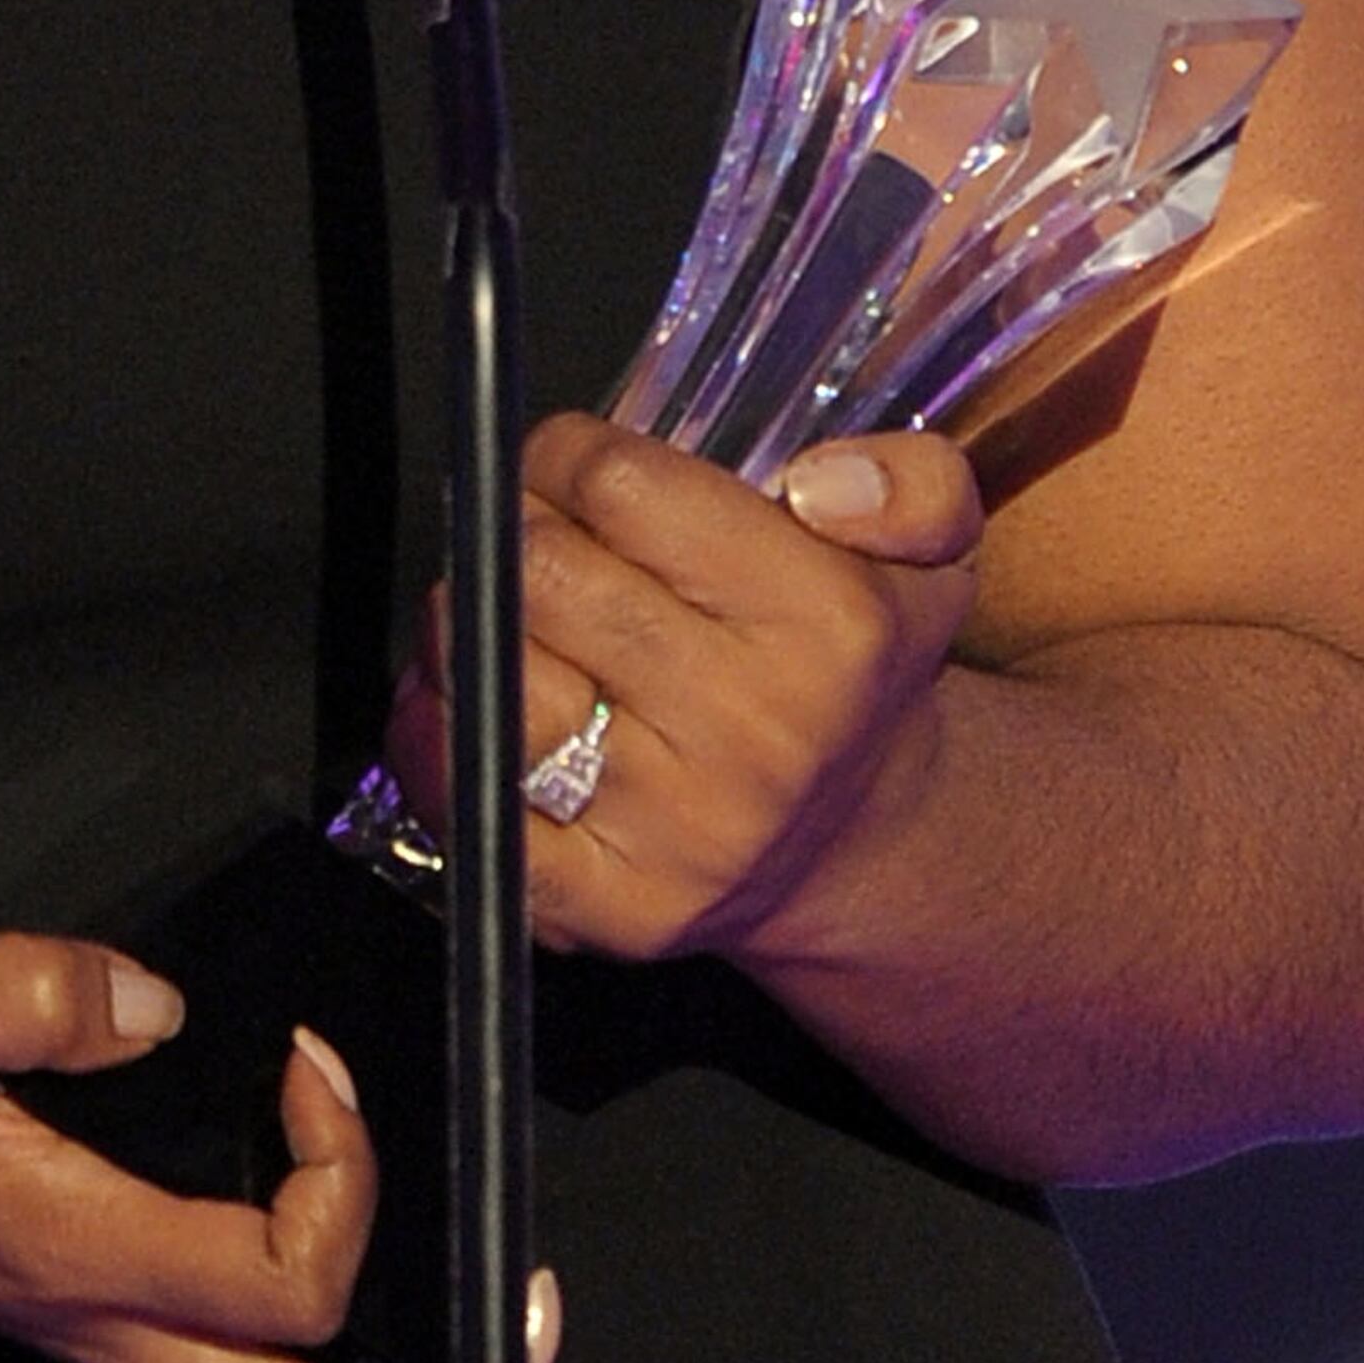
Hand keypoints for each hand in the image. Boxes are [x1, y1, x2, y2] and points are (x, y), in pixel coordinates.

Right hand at [0, 915, 483, 1362]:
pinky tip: (345, 1269)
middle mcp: (101, 1322)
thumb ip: (24, 986)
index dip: (344, 1172)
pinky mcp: (91, 1318)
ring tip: (470, 1311)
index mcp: (70, 1250)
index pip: (281, 1280)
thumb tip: (154, 1004)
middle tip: (518, 1317)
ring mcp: (100, 1339)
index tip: (310, 1065)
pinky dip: (322, 1361)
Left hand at [386, 416, 983, 960]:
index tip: (572, 467)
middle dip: (512, 531)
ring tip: (510, 617)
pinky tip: (468, 702)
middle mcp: (755, 730)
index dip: (568, 456)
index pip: (622, 486)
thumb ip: (907, 483)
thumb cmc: (854, 677)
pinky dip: (437, 739)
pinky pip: (471, 803)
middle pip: (538, 573)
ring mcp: (677, 827)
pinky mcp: (611, 906)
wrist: (853, 840)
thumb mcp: (927, 557)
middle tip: (535, 537)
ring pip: (492, 678)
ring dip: (467, 627)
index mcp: (829, 624)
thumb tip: (823, 482)